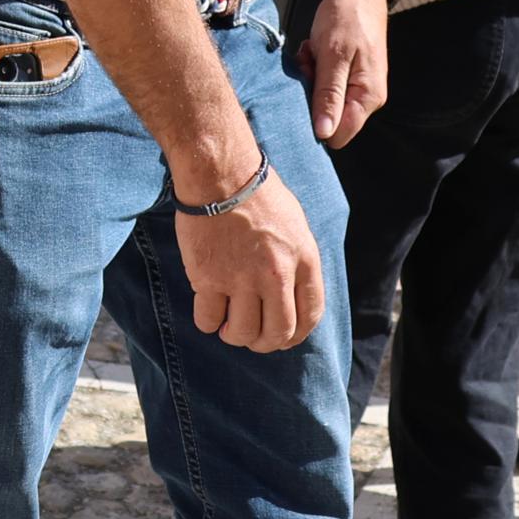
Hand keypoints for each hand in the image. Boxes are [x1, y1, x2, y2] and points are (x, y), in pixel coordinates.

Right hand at [175, 162, 328, 352]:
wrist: (221, 174)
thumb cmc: (259, 195)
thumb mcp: (296, 226)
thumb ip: (298, 263)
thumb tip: (293, 298)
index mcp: (304, 260)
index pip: (310, 317)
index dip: (296, 335)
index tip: (283, 336)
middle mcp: (276, 274)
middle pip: (277, 334)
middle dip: (264, 343)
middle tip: (252, 336)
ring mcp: (241, 278)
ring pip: (242, 333)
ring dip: (235, 336)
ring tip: (229, 325)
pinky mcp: (208, 278)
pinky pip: (208, 320)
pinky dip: (208, 322)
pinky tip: (210, 309)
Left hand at [299, 0, 390, 145]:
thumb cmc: (347, 16)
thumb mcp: (332, 55)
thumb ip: (328, 96)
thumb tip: (324, 134)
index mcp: (368, 96)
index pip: (338, 135)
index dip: (316, 119)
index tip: (308, 90)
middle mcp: (367, 96)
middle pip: (329, 116)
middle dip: (312, 94)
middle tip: (310, 64)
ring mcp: (358, 84)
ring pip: (323, 98)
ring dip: (311, 77)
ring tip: (312, 52)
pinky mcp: (349, 73)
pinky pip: (325, 82)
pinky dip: (315, 67)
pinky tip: (315, 49)